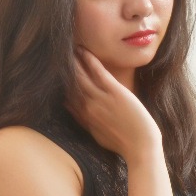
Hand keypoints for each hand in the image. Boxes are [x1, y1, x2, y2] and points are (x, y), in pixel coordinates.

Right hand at [65, 46, 161, 160]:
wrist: (141, 149)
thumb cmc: (124, 144)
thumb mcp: (99, 136)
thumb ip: (88, 123)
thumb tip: (80, 114)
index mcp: (84, 118)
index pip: (66, 97)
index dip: (59, 84)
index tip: (54, 73)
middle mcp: (88, 108)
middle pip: (69, 84)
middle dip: (63, 68)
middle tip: (58, 53)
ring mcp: (100, 100)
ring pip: (80, 75)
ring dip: (73, 60)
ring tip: (68, 46)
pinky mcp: (114, 93)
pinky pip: (97, 71)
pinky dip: (88, 59)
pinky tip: (83, 50)